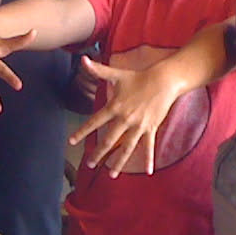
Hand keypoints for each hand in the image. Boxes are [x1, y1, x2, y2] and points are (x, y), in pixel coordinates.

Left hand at [66, 56, 182, 177]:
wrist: (163, 80)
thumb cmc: (138, 77)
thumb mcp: (117, 74)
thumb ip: (98, 70)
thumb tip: (83, 59)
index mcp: (115, 107)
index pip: (94, 122)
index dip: (82, 132)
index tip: (72, 142)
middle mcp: (125, 119)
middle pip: (109, 140)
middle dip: (98, 154)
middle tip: (89, 164)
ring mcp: (139, 126)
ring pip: (126, 148)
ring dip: (118, 162)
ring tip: (111, 175)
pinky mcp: (151, 129)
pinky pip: (148, 147)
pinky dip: (148, 159)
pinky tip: (148, 172)